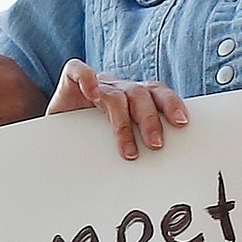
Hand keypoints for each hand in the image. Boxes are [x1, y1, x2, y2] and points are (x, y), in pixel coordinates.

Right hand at [45, 59, 189, 159]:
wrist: (58, 134)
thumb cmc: (92, 138)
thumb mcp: (121, 142)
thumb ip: (141, 144)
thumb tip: (164, 171)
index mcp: (135, 98)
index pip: (158, 93)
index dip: (171, 104)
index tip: (182, 123)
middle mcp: (118, 89)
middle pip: (141, 95)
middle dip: (150, 120)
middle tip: (156, 144)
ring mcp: (96, 84)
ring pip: (115, 94)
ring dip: (123, 123)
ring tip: (128, 151)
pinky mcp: (71, 81)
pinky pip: (78, 71)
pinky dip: (86, 78)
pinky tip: (91, 93)